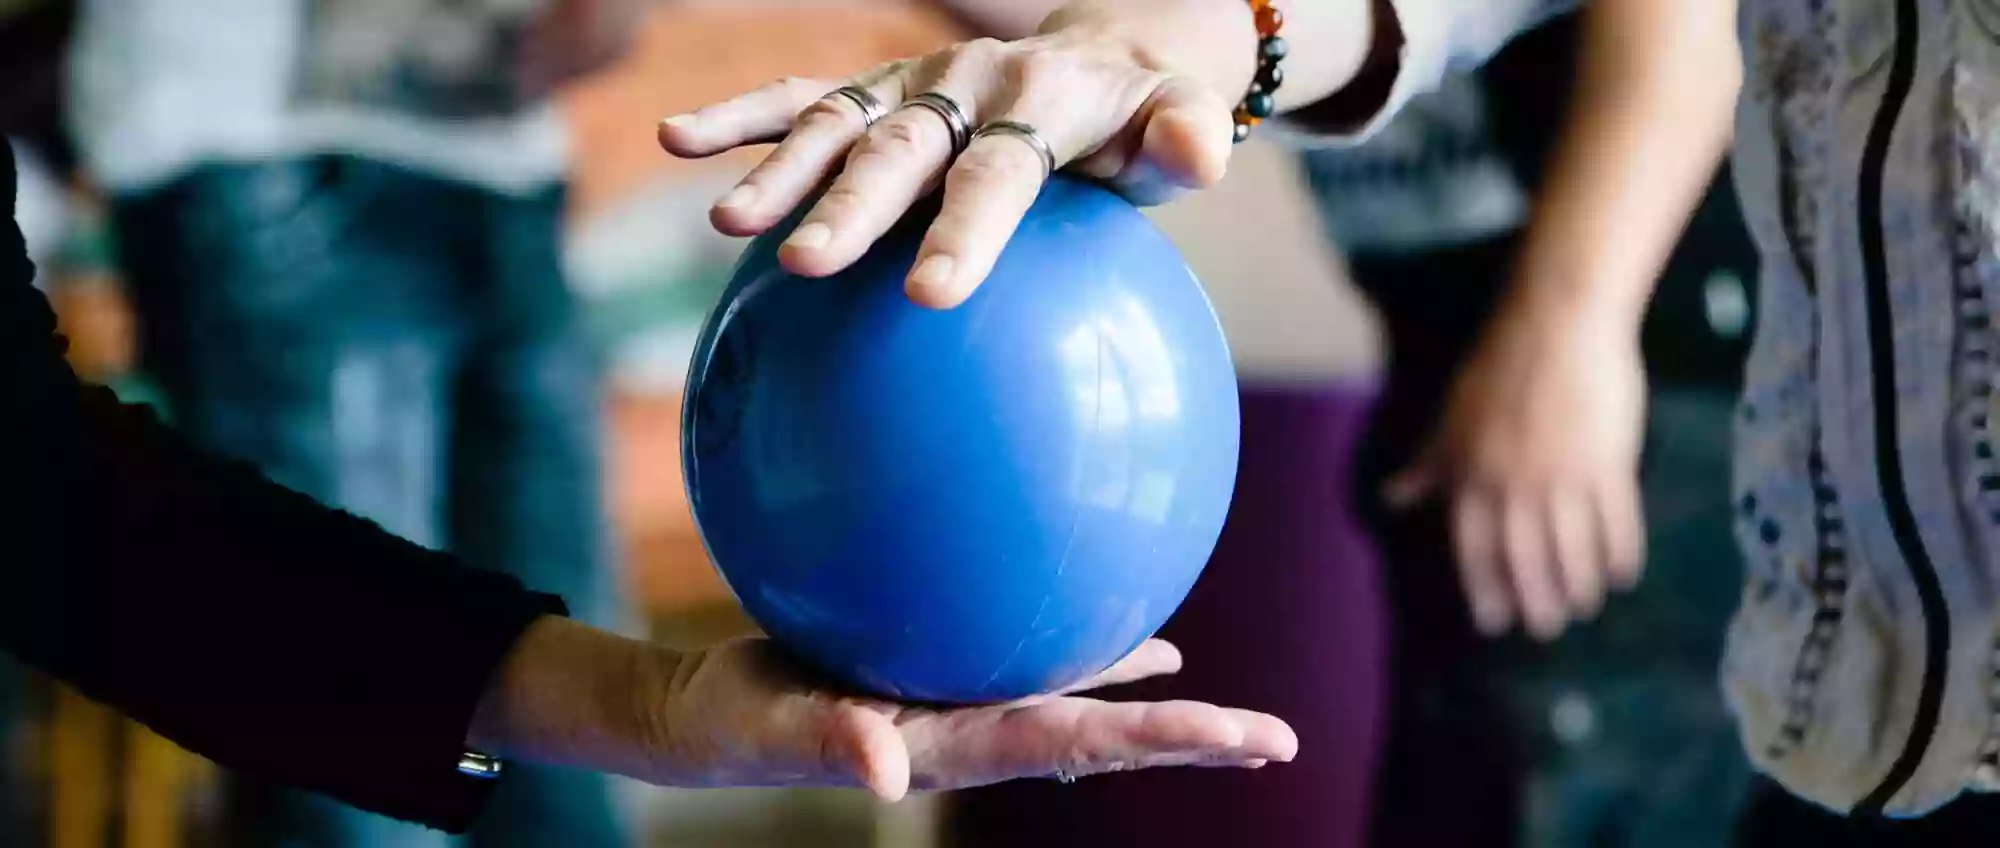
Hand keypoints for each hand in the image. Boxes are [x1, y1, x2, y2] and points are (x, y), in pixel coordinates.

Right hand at [471, 618, 1295, 799]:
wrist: (714, 710)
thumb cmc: (739, 722)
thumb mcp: (773, 726)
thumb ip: (834, 744)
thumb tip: (892, 772)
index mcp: (963, 744)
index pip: (1084, 743)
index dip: (1169, 740)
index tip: (1252, 738)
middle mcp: (987, 728)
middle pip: (1111, 733)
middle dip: (1196, 738)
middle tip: (1280, 738)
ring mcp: (975, 704)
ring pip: (1086, 702)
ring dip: (1158, 706)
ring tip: (1229, 706)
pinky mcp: (951, 672)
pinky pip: (1038, 655)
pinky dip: (1094, 646)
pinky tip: (1138, 624)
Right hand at [655, 1, 1280, 308]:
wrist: (1100, 60)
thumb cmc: (1140, 122)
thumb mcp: (1178, 125)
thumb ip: (1185, 141)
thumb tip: (1199, 151)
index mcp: (1043, 100)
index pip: (999, 172)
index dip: (965, 230)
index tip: (929, 297)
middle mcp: (965, 83)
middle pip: (903, 150)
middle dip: (852, 206)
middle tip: (806, 264)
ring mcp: (910, 84)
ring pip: (837, 125)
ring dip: (780, 170)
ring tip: (725, 222)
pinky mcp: (873, 89)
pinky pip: (801, 99)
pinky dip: (742, 117)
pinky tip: (679, 141)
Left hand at [1385, 299, 1646, 640]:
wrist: (1557, 323)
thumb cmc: (1498, 367)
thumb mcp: (1450, 418)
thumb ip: (1428, 465)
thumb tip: (1391, 499)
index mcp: (1471, 477)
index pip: (1474, 549)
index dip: (1484, 588)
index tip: (1494, 621)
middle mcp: (1514, 486)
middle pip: (1525, 559)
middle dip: (1536, 599)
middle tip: (1546, 627)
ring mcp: (1563, 478)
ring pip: (1572, 549)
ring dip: (1578, 584)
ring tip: (1584, 604)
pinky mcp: (1608, 464)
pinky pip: (1617, 523)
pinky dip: (1620, 553)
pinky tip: (1622, 574)